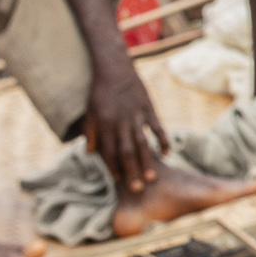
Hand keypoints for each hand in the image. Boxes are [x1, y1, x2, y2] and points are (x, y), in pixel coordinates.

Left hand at [83, 60, 171, 193]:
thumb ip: (90, 132)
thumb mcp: (89, 112)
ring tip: (151, 177)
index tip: (118, 181)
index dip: (113, 168)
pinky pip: (156, 127)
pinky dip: (162, 139)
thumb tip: (89, 153)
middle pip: (126, 152)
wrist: (114, 68)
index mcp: (104, 125)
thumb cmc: (99, 92)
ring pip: (142, 143)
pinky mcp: (148, 108)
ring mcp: (136, 116)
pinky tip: (167, 152)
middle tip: (137, 188)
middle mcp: (120, 123)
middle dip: (131, 171)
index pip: (109, 152)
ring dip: (147, 161)